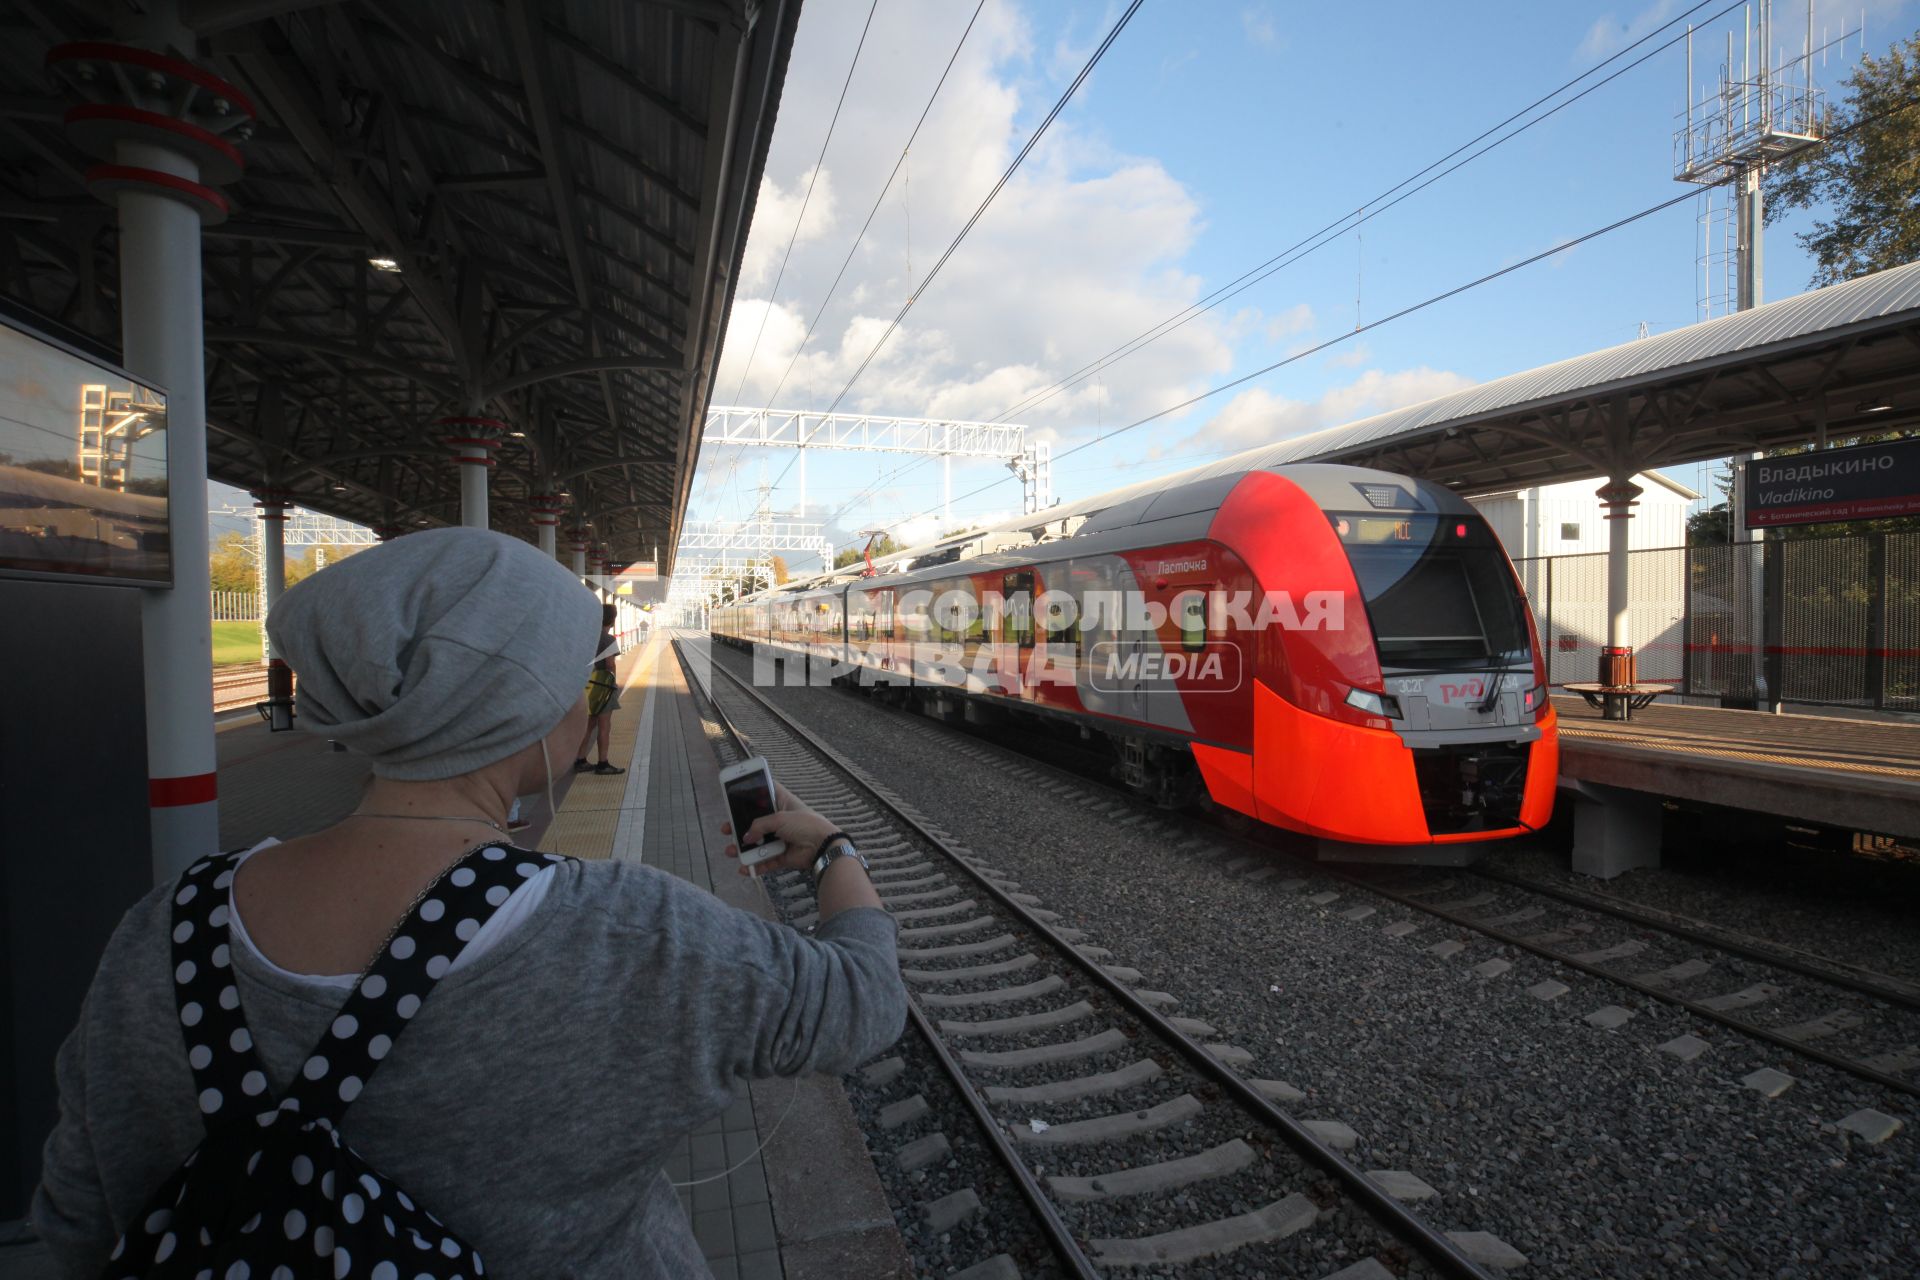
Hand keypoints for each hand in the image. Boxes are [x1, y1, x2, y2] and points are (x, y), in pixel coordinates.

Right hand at [720, 783, 842, 875]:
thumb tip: (746, 837)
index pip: (766, 793)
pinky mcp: (781, 855)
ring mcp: (780, 838)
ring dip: (743, 849)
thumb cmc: (804, 824)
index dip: (752, 793)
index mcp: (782, 803)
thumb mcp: (779, 818)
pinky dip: (755, 866)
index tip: (736, 795)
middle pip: (756, 822)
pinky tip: (744, 868)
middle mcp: (779, 820)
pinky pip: (765, 861)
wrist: (822, 846)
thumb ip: (759, 826)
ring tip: (731, 851)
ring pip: (757, 844)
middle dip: (740, 827)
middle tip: (726, 830)